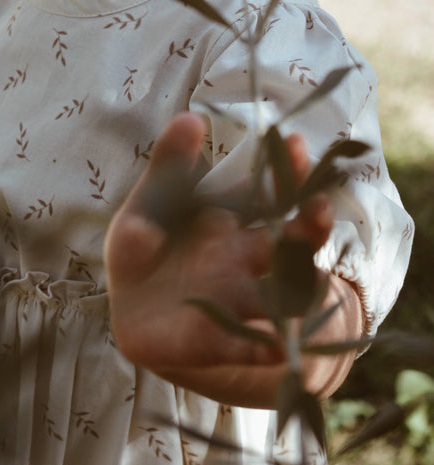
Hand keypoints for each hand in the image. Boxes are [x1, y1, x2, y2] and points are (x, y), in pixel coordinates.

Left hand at [104, 113, 362, 407]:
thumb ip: (169, 165)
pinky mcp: (222, 343)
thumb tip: (190, 118)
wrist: (142, 319)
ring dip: (299, 292)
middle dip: (307, 227)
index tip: (298, 146)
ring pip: (282, 293)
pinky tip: (272, 346)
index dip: (285, 172)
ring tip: (318, 281)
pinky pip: (247, 346)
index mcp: (235, 223)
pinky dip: (260, 345)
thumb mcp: (151, 205)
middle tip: (321, 207)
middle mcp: (249, 261)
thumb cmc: (150, 252)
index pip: (268, 195)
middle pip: (289, 242)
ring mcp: (242, 302)